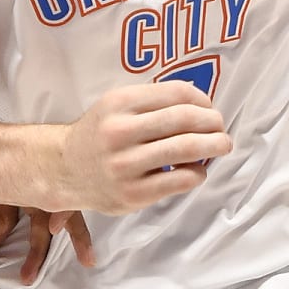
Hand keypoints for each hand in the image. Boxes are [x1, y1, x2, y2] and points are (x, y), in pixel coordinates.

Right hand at [55, 79, 231, 215]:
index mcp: (119, 103)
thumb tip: (201, 102)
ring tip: (222, 145)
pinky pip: (181, 180)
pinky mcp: (134, 194)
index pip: (176, 93)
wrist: (65, 170)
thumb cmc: (99, 135)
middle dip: (213, 122)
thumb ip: (152, 101)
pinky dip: (197, 173)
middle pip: (185, 119)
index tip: (209, 108)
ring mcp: (126, 165)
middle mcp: (120, 132)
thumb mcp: (116, 106)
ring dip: (214, 146)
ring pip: (186, 149)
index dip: (202, 100)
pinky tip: (195, 171)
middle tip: (222, 127)